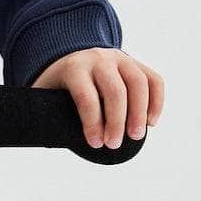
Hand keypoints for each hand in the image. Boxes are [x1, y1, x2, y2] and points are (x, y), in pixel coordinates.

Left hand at [30, 49, 163, 149]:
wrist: (70, 56)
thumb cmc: (57, 84)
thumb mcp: (45, 93)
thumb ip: (43, 113)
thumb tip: (48, 140)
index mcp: (73, 67)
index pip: (86, 96)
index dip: (92, 123)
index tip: (94, 144)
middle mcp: (98, 58)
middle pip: (115, 91)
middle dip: (117, 121)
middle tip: (113, 144)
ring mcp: (120, 58)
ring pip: (138, 83)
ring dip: (140, 113)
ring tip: (135, 137)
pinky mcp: (135, 63)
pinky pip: (153, 80)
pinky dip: (157, 101)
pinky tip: (151, 122)